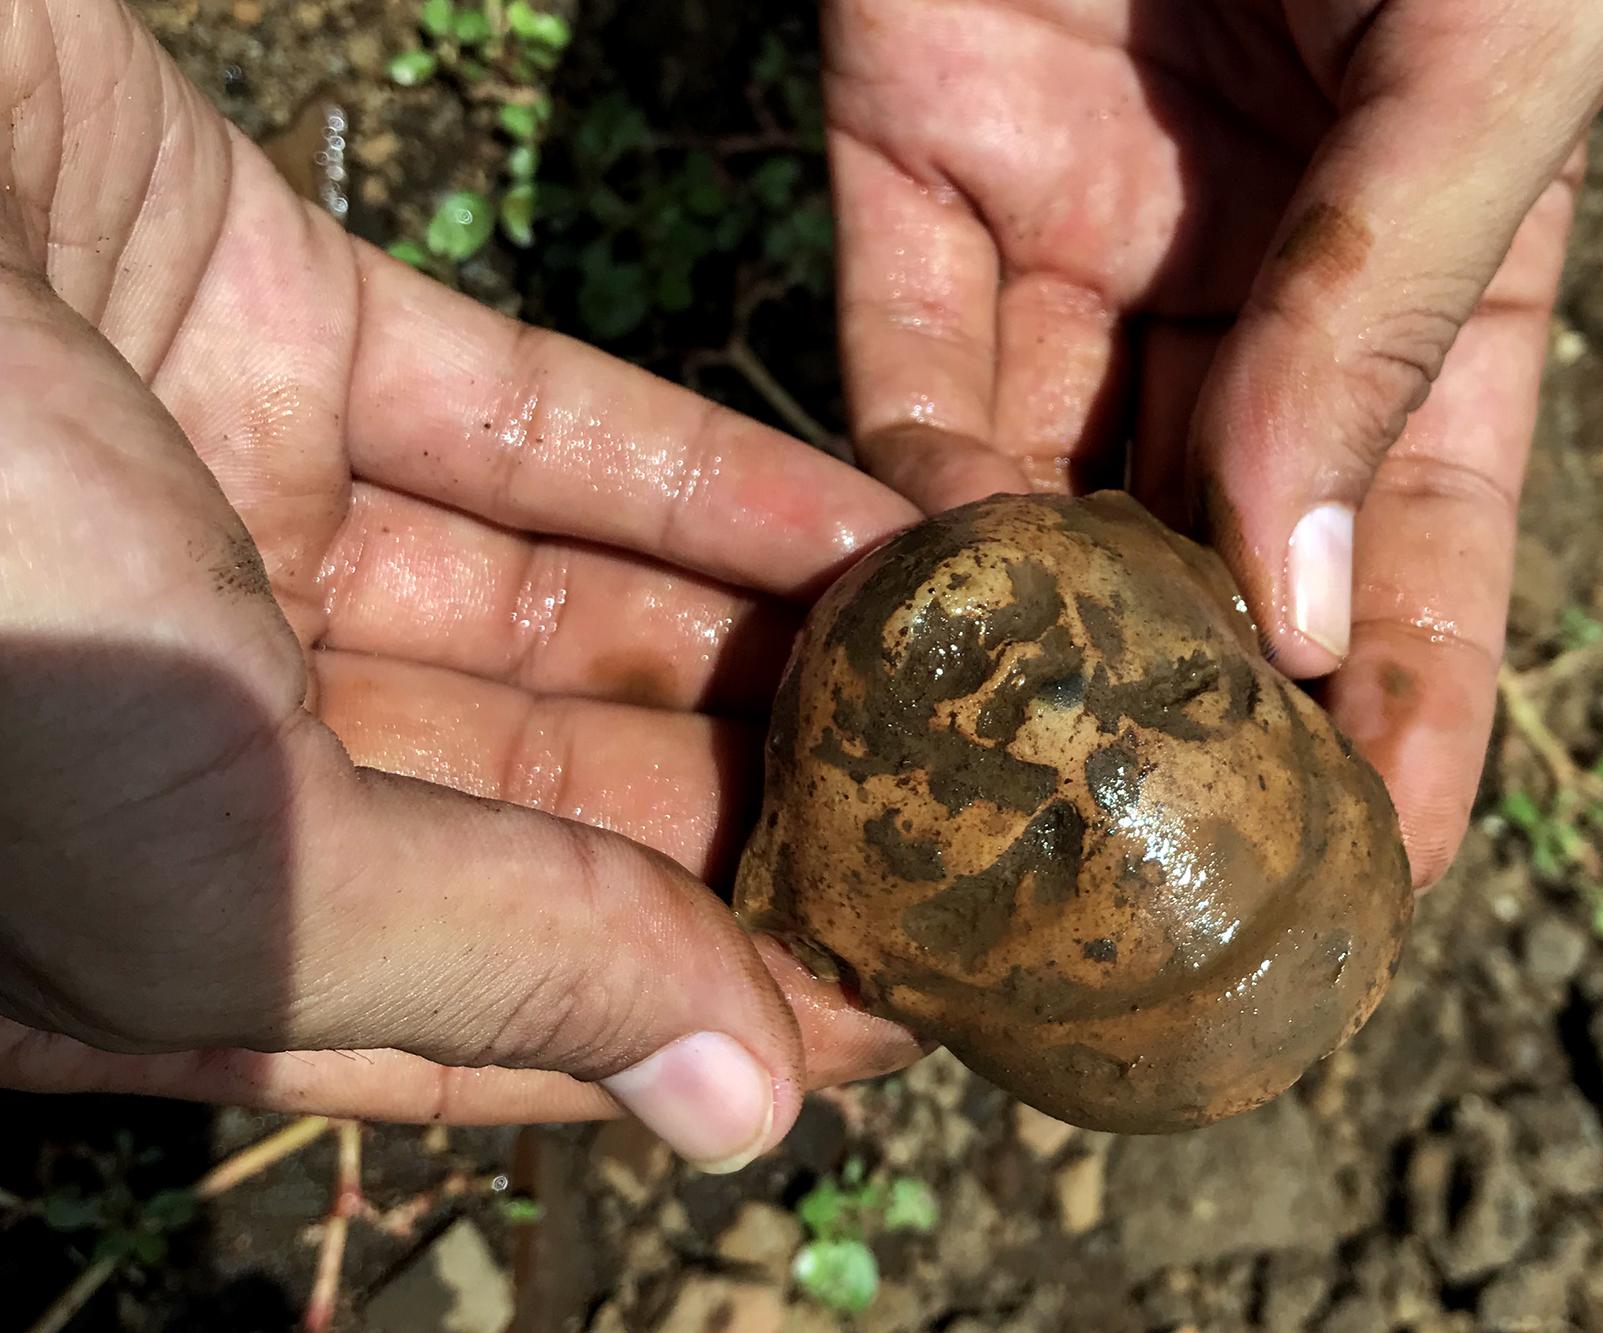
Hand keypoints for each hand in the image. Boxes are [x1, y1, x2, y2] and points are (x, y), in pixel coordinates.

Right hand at [0, 1, 921, 1171]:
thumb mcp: (191, 828)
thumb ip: (467, 958)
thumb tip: (735, 1107)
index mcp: (111, 916)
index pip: (463, 1005)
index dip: (682, 1013)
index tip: (884, 1006)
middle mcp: (174, 725)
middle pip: (532, 804)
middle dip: (743, 823)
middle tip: (959, 826)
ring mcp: (224, 506)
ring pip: (550, 614)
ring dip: (747, 645)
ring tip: (954, 677)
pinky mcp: (273, 320)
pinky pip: (530, 426)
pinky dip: (697, 478)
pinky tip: (867, 528)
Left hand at [824, 0, 1602, 885]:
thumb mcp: (1487, 57)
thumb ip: (1393, 307)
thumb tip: (1299, 604)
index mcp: (1428, 282)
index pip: (1415, 547)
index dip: (1403, 719)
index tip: (1380, 882)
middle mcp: (1246, 292)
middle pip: (1211, 552)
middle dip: (1188, 716)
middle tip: (1160, 876)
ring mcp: (1078, 233)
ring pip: (1041, 482)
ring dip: (1031, 627)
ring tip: (1023, 769)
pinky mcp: (917, 153)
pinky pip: (897, 355)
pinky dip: (903, 483)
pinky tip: (922, 589)